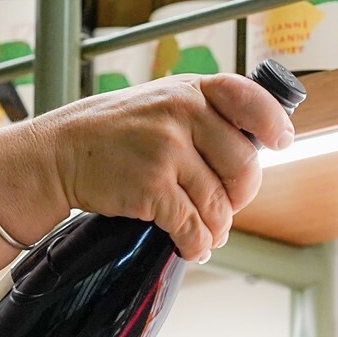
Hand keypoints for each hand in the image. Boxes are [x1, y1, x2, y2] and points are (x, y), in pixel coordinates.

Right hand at [25, 74, 294, 262]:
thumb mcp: (157, 103)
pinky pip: (193, 227)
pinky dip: (195, 244)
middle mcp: (180, 114)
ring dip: (216, 228)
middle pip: (243, 165)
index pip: (248, 98)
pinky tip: (190, 245)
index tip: (280, 142)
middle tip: (226, 206)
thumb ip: (201, 116)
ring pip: (218, 204)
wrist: (57, 154)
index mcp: (187, 91)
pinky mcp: (151, 188)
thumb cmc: (110, 133)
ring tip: (204, 232)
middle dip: (240, 195)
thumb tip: (254, 151)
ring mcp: (166, 151)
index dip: (272, 123)